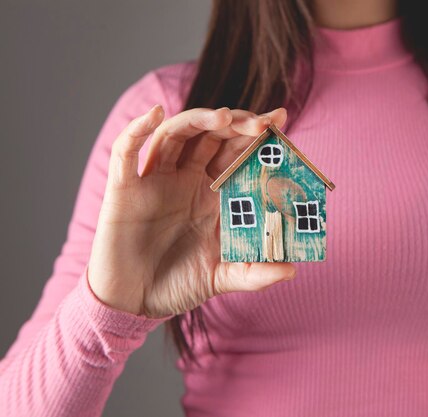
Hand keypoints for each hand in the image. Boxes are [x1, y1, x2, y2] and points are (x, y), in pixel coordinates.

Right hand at [87, 104, 294, 317]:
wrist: (132, 303)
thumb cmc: (176, 285)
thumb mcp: (221, 278)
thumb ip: (254, 274)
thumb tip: (292, 269)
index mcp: (212, 194)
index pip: (237, 153)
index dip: (256, 135)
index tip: (280, 119)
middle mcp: (186, 180)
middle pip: (212, 136)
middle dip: (237, 124)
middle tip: (261, 123)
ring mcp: (155, 181)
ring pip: (176, 134)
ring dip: (198, 120)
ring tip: (224, 117)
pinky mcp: (124, 189)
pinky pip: (125, 152)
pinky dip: (137, 130)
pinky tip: (154, 113)